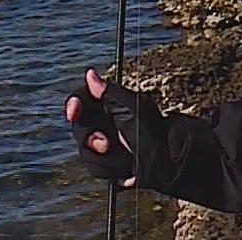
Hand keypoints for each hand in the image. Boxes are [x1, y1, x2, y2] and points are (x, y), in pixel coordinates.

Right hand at [66, 69, 167, 186]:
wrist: (166, 163)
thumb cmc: (153, 132)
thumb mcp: (132, 108)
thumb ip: (109, 93)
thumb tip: (90, 74)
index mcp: (109, 104)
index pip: (81, 100)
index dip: (74, 104)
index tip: (75, 110)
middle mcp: (104, 123)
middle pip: (79, 127)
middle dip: (90, 138)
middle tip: (106, 143)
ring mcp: (104, 145)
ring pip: (84, 151)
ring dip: (103, 157)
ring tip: (124, 157)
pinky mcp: (107, 163)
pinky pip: (94, 167)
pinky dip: (108, 167)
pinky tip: (124, 166)